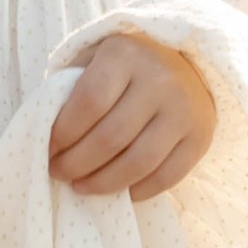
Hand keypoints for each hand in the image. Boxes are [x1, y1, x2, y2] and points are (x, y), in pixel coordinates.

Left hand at [47, 29, 216, 198]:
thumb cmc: (124, 67)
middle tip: (58, 172)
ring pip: (139, 162)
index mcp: (125, 56)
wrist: (186, 61)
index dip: (63, 134)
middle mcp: (159, 80)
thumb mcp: (94, 60)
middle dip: (76, 163)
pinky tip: (121, 191)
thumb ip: (71, 90)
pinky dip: (140, 190)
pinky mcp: (201, 136)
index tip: (48, 149)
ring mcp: (184, 110)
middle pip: (110, 138)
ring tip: (81, 186)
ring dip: (103, 183)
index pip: (88, 103)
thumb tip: (47, 138)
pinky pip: (168, 175)